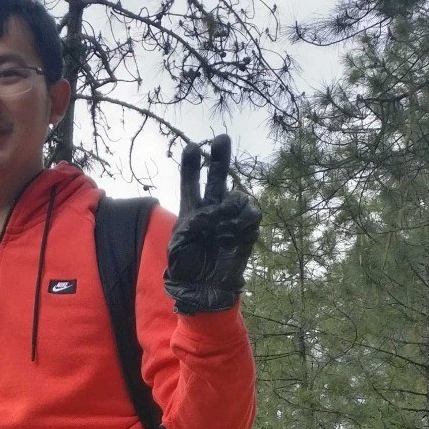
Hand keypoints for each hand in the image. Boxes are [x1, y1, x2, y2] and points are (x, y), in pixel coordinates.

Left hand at [164, 134, 261, 314]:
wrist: (204, 290)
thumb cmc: (185, 270)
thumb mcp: (177, 247)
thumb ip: (189, 227)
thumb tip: (208, 213)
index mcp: (191, 213)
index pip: (191, 184)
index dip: (192, 166)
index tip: (192, 147)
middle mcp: (211, 212)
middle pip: (217, 179)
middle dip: (220, 158)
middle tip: (221, 138)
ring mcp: (229, 220)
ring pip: (236, 196)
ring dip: (232, 202)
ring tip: (224, 219)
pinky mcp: (245, 232)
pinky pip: (251, 214)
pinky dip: (246, 215)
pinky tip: (237, 225)